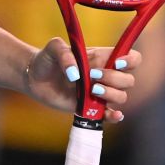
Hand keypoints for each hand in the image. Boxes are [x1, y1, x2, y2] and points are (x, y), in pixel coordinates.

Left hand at [23, 37, 142, 122]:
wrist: (34, 78)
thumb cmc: (46, 59)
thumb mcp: (53, 48)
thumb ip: (64, 53)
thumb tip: (75, 74)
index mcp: (101, 58)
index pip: (130, 57)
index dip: (130, 60)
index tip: (116, 62)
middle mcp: (104, 75)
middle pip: (128, 80)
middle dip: (115, 79)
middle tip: (93, 76)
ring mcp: (99, 92)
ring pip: (121, 97)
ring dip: (111, 94)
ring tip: (91, 89)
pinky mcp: (91, 108)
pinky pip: (110, 115)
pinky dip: (114, 116)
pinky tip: (112, 114)